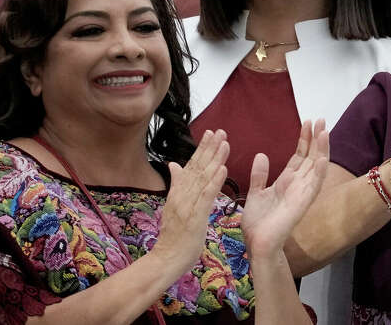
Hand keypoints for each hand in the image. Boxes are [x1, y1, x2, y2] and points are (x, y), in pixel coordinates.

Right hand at [152, 129, 228, 271]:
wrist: (166, 259)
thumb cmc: (174, 235)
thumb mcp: (175, 206)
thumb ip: (176, 184)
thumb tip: (174, 164)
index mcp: (179, 192)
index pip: (192, 166)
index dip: (202, 149)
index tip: (212, 133)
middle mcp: (181, 195)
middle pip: (197, 167)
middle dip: (210, 148)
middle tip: (221, 131)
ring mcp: (187, 205)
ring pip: (202, 178)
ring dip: (215, 160)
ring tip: (225, 144)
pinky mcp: (194, 217)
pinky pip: (205, 197)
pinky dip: (214, 182)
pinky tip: (223, 169)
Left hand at [241, 120, 329, 258]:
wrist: (257, 243)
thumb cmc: (258, 223)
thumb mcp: (256, 193)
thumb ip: (260, 175)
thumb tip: (262, 154)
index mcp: (287, 181)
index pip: (300, 156)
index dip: (304, 139)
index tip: (307, 122)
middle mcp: (298, 185)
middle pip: (311, 157)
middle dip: (317, 138)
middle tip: (321, 119)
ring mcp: (302, 193)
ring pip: (316, 167)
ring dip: (322, 150)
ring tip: (325, 131)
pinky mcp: (303, 203)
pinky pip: (314, 186)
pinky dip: (319, 172)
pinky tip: (323, 158)